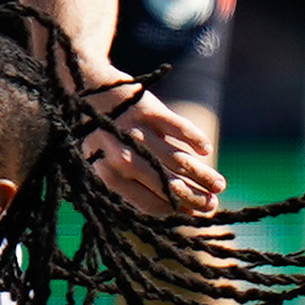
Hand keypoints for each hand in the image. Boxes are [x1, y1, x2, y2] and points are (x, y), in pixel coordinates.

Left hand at [76, 73, 225, 214]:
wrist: (84, 86)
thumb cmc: (97, 133)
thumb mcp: (100, 163)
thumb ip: (129, 187)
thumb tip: (174, 211)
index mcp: (107, 176)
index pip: (149, 205)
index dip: (176, 213)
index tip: (195, 217)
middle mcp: (122, 155)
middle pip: (168, 185)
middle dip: (195, 198)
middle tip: (213, 204)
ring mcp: (136, 132)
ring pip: (178, 160)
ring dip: (203, 175)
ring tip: (220, 184)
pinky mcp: (148, 109)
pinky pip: (179, 128)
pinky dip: (195, 140)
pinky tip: (205, 150)